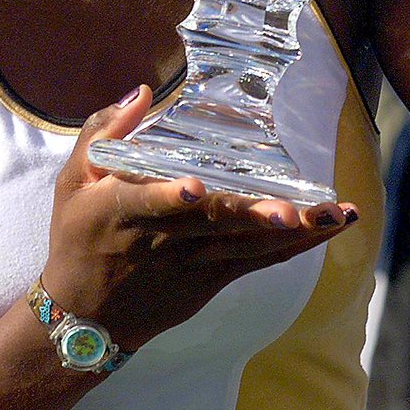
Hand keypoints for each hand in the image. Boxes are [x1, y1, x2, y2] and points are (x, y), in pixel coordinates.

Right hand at [42, 87, 357, 351]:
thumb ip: (104, 131)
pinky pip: (258, 262)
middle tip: (292, 211)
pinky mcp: (212, 279)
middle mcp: (161, 241)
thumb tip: (143, 92)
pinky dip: (294, 247)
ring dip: (294, 232)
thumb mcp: (73, 181)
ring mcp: (192, 264)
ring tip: (336, 215)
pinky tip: (327, 230)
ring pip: (246, 247)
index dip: (169, 197)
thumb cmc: (78, 237)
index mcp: (119, 212)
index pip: (145, 203)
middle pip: (212, 227)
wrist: (84, 317)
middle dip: (254, 219)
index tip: (192, 188)